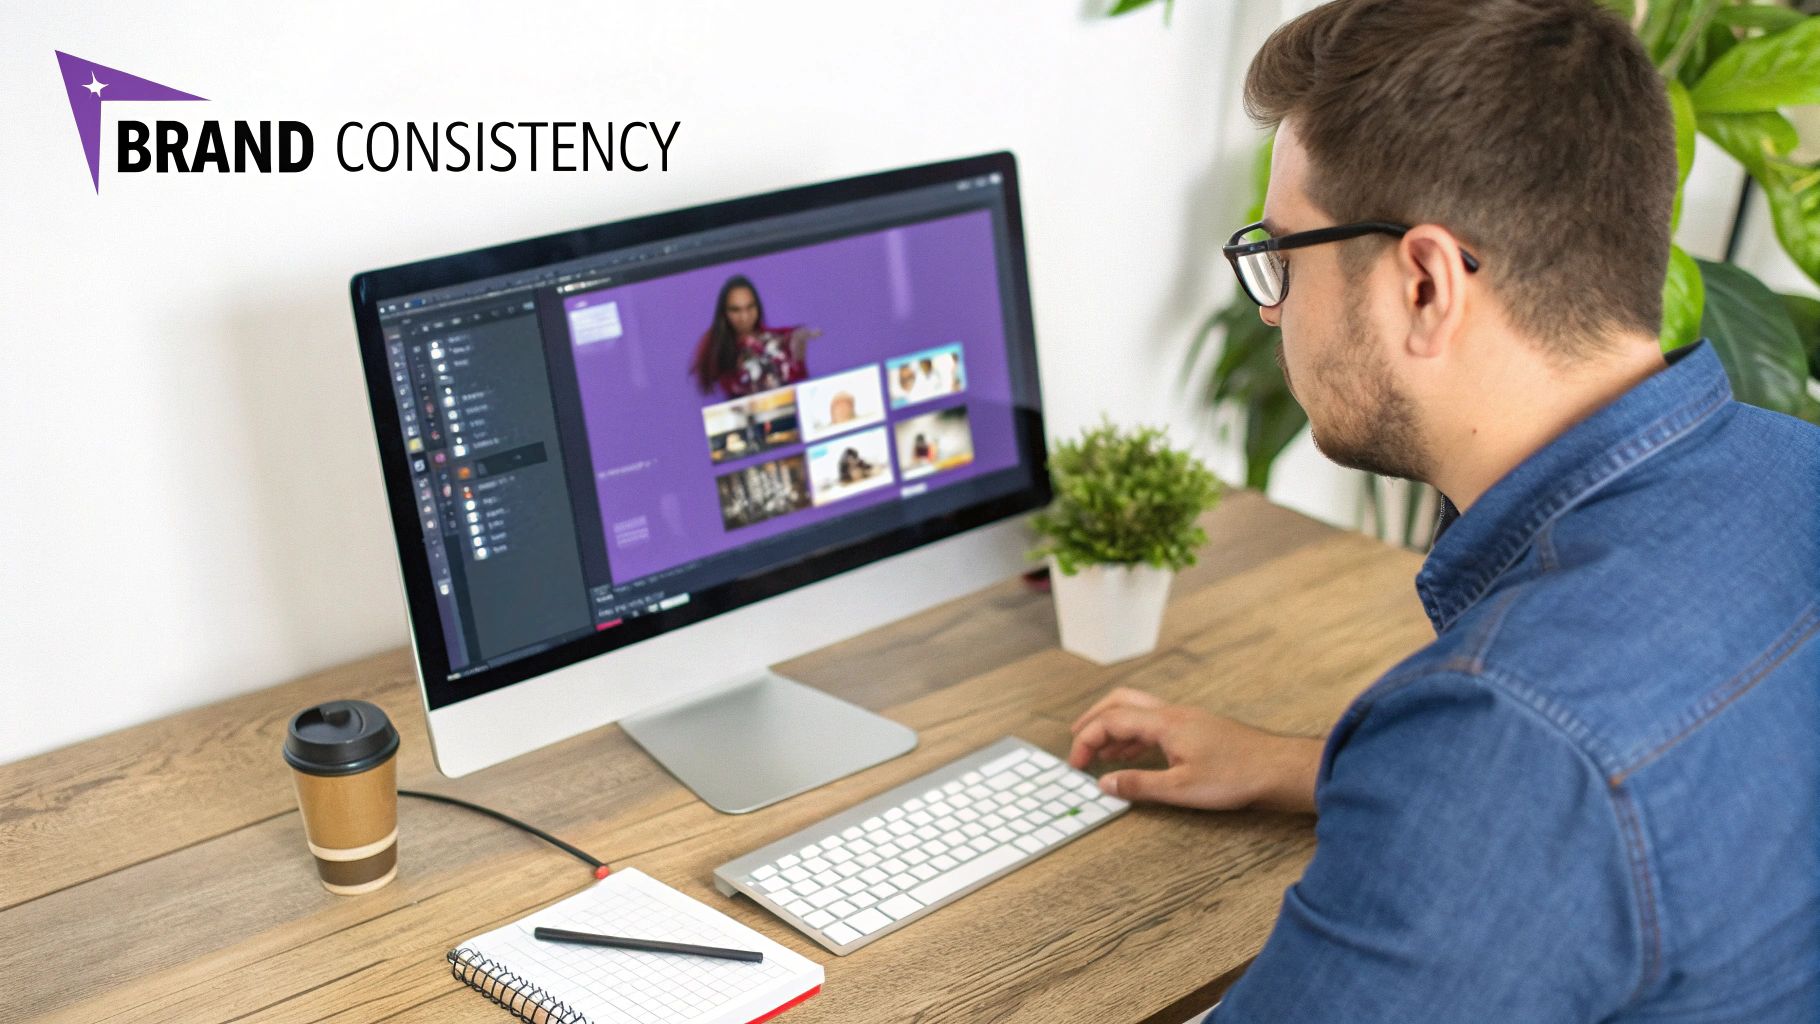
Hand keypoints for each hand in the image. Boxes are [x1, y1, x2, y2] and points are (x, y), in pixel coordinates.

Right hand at [1068, 688, 1323, 812]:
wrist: (1278, 769)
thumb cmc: (1236, 777)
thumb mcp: (1182, 789)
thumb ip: (1139, 785)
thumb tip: (1104, 783)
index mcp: (1165, 723)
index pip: (1112, 720)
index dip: (1087, 739)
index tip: (1075, 763)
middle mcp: (1172, 713)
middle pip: (1121, 702)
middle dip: (1094, 719)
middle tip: (1076, 741)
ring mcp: (1186, 719)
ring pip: (1138, 711)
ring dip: (1114, 728)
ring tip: (1100, 753)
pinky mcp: (1196, 729)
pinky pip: (1154, 723)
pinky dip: (1134, 736)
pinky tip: (1133, 756)